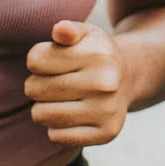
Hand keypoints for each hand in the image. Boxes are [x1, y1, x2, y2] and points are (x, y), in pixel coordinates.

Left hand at [26, 20, 131, 146]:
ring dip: (42, 107)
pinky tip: (70, 114)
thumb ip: (69, 29)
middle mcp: (106, 83)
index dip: (37, 60)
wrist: (129, 76)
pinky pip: (56, 136)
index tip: (49, 61)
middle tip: (52, 82)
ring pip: (42, 115)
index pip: (35, 60)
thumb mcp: (86, 34)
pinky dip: (56, 127)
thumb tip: (60, 31)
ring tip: (58, 99)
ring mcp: (107, 110)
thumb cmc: (96, 53)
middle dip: (36, 85)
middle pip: (35, 88)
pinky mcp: (106, 133)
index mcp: (98, 53)